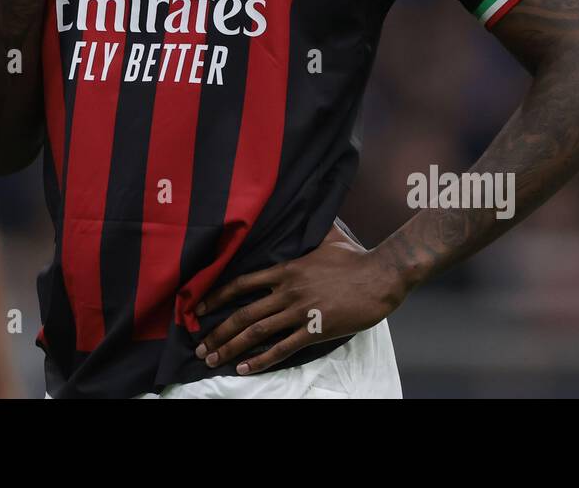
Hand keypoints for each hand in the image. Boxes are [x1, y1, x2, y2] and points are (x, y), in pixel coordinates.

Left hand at [192, 227, 412, 375]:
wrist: (380, 276)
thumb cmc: (355, 257)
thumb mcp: (328, 237)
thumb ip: (311, 230)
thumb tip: (308, 209)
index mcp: (286, 269)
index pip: (242, 284)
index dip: (217, 297)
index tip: (198, 310)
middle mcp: (287, 291)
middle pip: (243, 313)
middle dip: (217, 331)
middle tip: (200, 346)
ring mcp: (300, 311)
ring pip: (256, 332)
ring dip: (231, 347)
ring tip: (212, 359)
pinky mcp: (315, 330)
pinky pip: (282, 348)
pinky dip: (260, 359)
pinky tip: (244, 368)